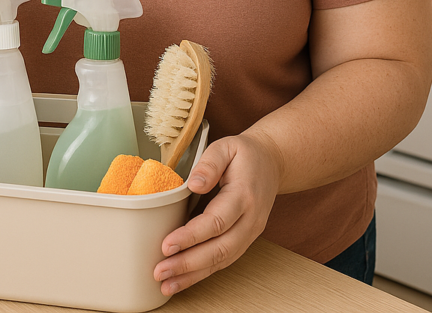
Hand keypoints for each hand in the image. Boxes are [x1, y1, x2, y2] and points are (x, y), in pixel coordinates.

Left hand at [154, 132, 283, 294]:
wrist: (271, 162)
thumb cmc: (245, 154)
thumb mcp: (226, 147)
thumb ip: (209, 164)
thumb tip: (194, 184)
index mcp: (244, 195)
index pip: (216, 222)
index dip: (191, 236)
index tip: (167, 245)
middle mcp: (250, 220)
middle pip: (220, 249)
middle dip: (188, 264)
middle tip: (160, 271)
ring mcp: (250, 232)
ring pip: (222, 260)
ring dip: (193, 275)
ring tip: (167, 284)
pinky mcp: (244, 239)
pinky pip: (224, 260)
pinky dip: (203, 273)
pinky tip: (183, 279)